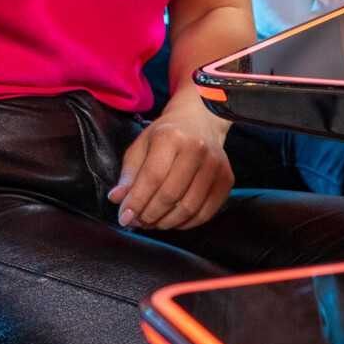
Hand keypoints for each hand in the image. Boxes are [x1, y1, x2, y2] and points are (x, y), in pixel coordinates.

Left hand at [108, 92, 232, 230]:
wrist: (200, 120)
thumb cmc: (166, 135)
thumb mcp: (141, 146)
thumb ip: (129, 174)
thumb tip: (117, 200)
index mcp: (171, 137)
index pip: (152, 177)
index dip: (136, 202)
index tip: (124, 218)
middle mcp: (197, 149)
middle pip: (170, 195)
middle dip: (149, 215)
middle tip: (137, 222)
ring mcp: (215, 165)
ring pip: (188, 208)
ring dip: (166, 222)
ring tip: (152, 222)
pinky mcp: (227, 179)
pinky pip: (205, 213)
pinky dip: (186, 223)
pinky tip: (172, 220)